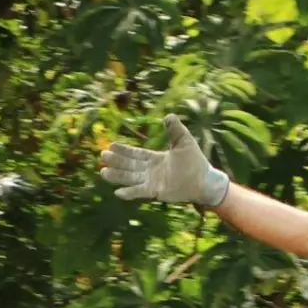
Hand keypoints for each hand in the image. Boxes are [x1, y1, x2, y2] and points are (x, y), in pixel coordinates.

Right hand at [100, 114, 230, 207]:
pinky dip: (130, 192)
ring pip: (130, 178)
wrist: (205, 181)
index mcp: (155, 158)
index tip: (111, 146)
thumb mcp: (184, 142)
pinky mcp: (156, 192)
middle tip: (102, 156)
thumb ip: (175, 130)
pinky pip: (140, 192)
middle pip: (129, 165)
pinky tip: (118, 192)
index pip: (136, 153)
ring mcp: (151, 181)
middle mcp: (150, 170)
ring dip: (117, 176)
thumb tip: (169, 115)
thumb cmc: (195, 162)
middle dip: (116, 161)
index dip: (124, 150)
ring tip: (103, 172)